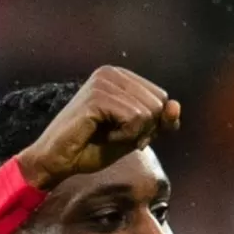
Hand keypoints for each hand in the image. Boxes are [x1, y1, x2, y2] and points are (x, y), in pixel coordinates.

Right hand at [17, 66, 181, 189]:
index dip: (150, 124)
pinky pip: (134, 120)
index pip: (162, 98)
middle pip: (159, 104)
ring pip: (149, 113)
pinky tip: (100, 135)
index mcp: (121, 76)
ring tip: (105, 134)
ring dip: (131, 134)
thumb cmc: (93, 147)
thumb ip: (160, 121)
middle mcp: (111, 72)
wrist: (57, 161)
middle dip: (143, 129)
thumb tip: (175, 106)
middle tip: (113, 134)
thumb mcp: (137, 134)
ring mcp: (102, 82)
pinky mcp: (97, 97)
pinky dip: (123, 136)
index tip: (123, 130)